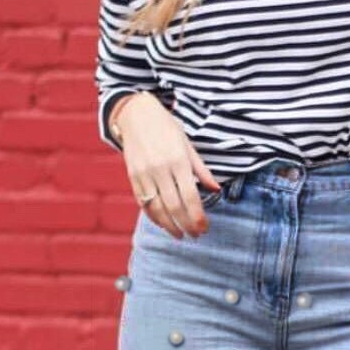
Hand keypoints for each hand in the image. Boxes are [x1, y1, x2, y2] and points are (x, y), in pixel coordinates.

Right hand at [111, 92, 222, 238]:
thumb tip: (217, 190)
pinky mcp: (133, 177)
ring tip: (180, 235)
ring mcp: (144, 174)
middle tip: (195, 235)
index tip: (204, 228)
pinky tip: (164, 224)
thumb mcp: (187, 145)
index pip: (191, 196)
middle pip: (175, 206)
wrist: (135, 114)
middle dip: (187, 225)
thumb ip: (201, 170)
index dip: (198, 216)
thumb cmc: (166, 129)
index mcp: (178, 160)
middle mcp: (160, 169)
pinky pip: (144, 203)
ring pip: (158, 209)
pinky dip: (154, 217)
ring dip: (170, 226)